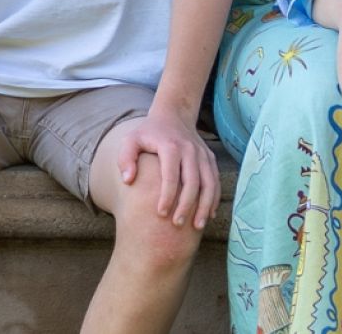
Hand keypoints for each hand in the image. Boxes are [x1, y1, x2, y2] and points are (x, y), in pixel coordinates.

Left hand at [117, 108, 220, 228]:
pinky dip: (214, 198)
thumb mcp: (131, 140)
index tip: (161, 214)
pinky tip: (209, 214)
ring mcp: (203, 154)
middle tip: (177, 224)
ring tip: (197, 226)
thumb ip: (126, 158)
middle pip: (193, 182)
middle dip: (187, 205)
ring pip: (209, 182)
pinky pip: (215, 180)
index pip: (171, 175)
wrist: (174, 115)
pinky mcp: (210, 158)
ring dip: (205, 205)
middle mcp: (190, 150)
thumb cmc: (149, 133)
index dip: (167, 196)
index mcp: (171, 146)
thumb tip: (128, 180)